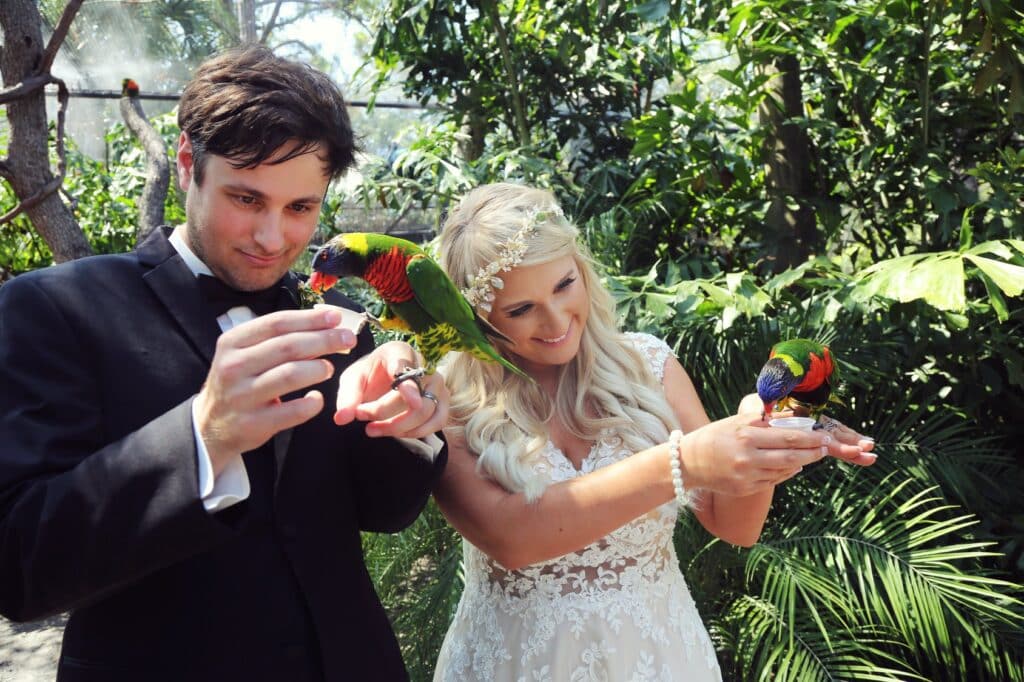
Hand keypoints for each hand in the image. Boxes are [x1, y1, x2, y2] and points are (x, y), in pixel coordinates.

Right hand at [195, 308, 356, 475]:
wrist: (211, 425)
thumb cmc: (240, 381)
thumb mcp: (245, 353)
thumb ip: (279, 337)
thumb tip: (327, 320)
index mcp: (232, 342)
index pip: (277, 323)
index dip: (310, 318)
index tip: (336, 317)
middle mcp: (234, 367)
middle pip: (288, 346)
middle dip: (324, 340)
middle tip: (348, 339)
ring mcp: (242, 396)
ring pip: (291, 375)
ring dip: (318, 368)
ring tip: (329, 368)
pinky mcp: (254, 423)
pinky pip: (294, 410)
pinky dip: (312, 403)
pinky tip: (317, 398)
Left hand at [333, 341, 448, 438]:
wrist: (384, 375)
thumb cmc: (370, 374)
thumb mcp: (353, 380)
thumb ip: (347, 398)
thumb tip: (342, 418)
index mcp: (400, 352)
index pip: (407, 369)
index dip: (409, 386)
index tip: (411, 400)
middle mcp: (425, 366)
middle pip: (413, 398)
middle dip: (384, 413)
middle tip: (361, 417)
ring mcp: (437, 383)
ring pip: (425, 412)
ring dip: (397, 427)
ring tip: (372, 429)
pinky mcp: (442, 400)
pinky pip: (437, 421)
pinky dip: (416, 432)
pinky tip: (395, 432)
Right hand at [678, 413, 874, 496]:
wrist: (688, 463)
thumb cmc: (714, 437)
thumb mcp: (737, 422)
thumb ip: (766, 420)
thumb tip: (794, 416)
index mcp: (747, 436)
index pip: (788, 437)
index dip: (810, 438)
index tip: (825, 436)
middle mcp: (748, 458)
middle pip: (792, 457)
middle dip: (813, 453)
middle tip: (826, 448)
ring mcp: (747, 477)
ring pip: (784, 471)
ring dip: (801, 463)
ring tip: (811, 455)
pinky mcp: (745, 489)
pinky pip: (773, 481)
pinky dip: (785, 473)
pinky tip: (792, 467)